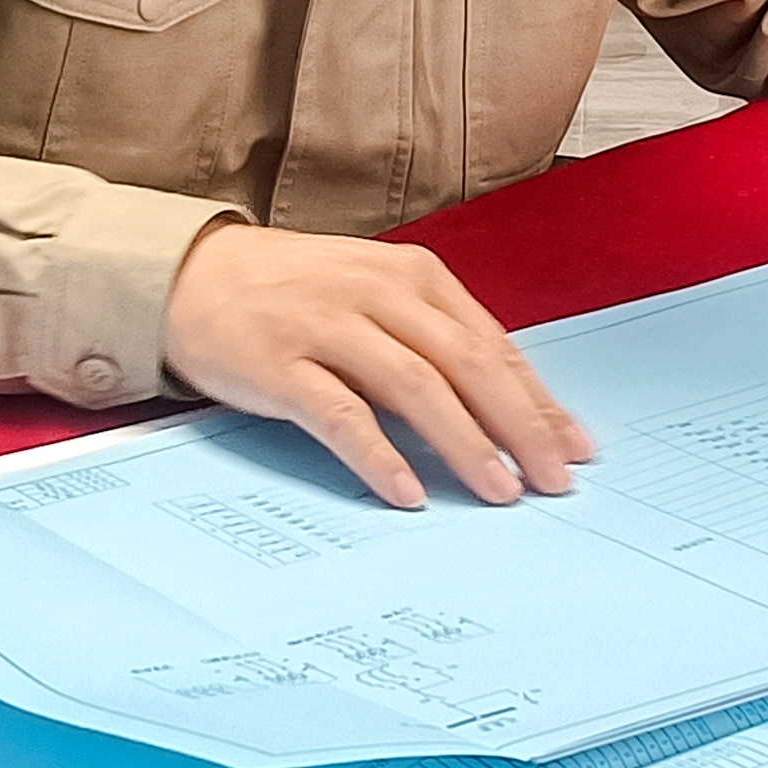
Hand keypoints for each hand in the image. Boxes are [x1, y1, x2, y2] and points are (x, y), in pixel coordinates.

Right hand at [163, 222, 595, 508]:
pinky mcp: (281, 364)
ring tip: (499, 492)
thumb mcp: (375, 293)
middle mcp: (377, 294)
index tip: (575, 448)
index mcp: (413, 274)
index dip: (538, 400)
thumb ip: (435, 338)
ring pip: (416, 388)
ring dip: (465, 444)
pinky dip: (379, 455)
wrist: (191, 275)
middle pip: (467, 365)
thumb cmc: (296, 292)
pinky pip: (340, 414)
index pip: (491, 345)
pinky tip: (408, 493)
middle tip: (552, 482)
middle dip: (519, 427)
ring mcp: (328, 327)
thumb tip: (508, 406)